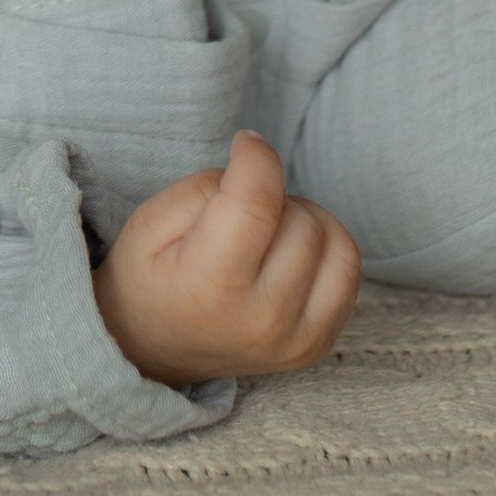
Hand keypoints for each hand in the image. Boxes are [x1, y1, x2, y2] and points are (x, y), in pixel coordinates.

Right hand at [93, 131, 360, 386]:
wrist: (149, 350)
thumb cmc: (147, 279)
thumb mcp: (148, 223)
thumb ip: (203, 189)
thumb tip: (258, 171)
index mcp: (212, 287)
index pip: (257, 203)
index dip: (257, 158)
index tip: (244, 144)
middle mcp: (264, 320)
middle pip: (299, 220)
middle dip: (271, 195)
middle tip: (238, 207)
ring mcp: (297, 339)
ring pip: (335, 244)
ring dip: (303, 220)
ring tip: (268, 228)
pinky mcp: (317, 344)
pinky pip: (348, 273)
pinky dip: (326, 248)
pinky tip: (291, 251)